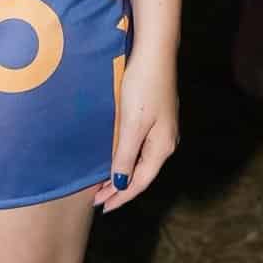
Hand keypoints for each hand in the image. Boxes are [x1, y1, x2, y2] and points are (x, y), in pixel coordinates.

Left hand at [95, 45, 177, 211]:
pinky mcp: (155, 119)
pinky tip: (115, 159)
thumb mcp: (132, 125)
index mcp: (162, 147)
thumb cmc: (143, 86)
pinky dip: (125, 159)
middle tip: (97, 200)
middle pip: (141, 175)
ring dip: (122, 175)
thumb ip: (126, 156)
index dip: (121, 197)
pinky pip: (140, 149)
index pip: (139, 182)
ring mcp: (162, 130)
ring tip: (102, 185)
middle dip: (119, 189)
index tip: (102, 207)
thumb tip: (122, 184)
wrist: (155, 54)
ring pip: (140, 162)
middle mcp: (165, 142)